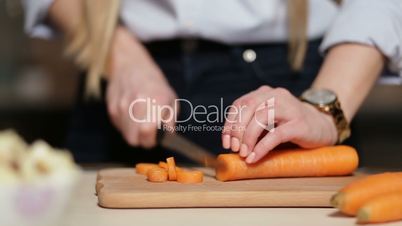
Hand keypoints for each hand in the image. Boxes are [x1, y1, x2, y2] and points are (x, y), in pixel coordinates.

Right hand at [106, 27, 176, 147]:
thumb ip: (171, 119)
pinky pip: (118, 127)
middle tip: (148, 134)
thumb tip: (168, 135)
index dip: (151, 141)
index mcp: (155, 101)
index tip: (155, 139)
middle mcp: (137, 104)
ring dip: (134, 134)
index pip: (147, 132)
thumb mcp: (170, 98)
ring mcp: (121, 106)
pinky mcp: (111, 108)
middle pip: (133, 139)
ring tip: (140, 122)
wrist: (131, 65)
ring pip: (125, 135)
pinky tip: (131, 116)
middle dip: (142, 140)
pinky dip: (126, 126)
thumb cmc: (154, 84)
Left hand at [222, 86, 336, 163]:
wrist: (323, 126)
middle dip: (236, 130)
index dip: (229, 123)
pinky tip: (255, 157)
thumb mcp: (269, 120)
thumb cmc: (290, 125)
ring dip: (248, 138)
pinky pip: (275, 134)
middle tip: (234, 148)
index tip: (226, 142)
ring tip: (244, 154)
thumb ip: (252, 124)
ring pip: (260, 118)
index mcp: (265, 93)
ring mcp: (289, 108)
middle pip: (248, 108)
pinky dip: (262, 147)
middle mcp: (276, 95)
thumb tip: (231, 143)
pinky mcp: (299, 124)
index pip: (240, 104)